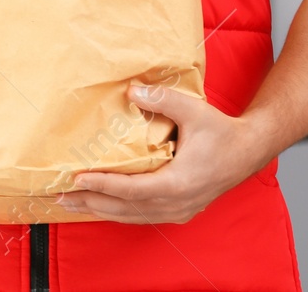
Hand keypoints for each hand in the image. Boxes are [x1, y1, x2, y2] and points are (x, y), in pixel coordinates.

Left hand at [57, 84, 273, 223]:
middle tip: (59, 196)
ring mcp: (178, 210)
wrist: (249, 151)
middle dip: (91, 202)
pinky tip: (98, 206)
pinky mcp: (178, 210)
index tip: (77, 179)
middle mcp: (177, 203)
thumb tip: (131, 90)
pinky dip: (117, 211)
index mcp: (180, 183)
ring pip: (132, 216)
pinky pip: (142, 216)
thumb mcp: (194, 111)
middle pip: (126, 208)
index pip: (132, 190)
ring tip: (69, 203)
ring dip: (100, 210)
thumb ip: (162, 99)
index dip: (103, 185)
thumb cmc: (222, 132)